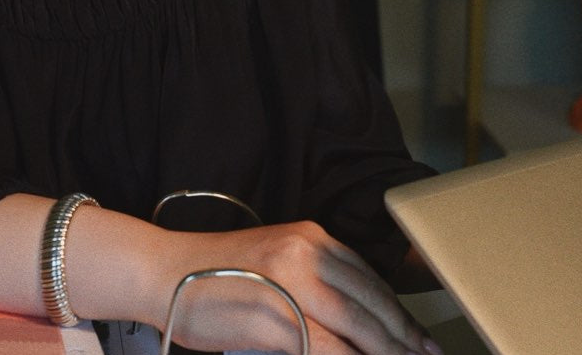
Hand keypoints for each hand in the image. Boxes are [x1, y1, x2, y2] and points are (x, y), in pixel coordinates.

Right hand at [154, 221, 439, 354]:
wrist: (162, 272)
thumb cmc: (213, 275)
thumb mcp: (274, 262)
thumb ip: (314, 281)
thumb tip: (355, 320)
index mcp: (310, 237)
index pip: (369, 279)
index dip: (399, 313)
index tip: (420, 337)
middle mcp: (306, 253)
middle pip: (371, 303)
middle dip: (405, 338)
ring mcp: (291, 285)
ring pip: (358, 327)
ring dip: (387, 351)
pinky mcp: (275, 318)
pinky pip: (327, 347)